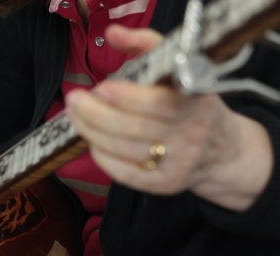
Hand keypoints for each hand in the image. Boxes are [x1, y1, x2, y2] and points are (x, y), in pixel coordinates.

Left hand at [65, 25, 272, 211]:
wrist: (221, 148)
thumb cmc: (189, 102)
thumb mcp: (178, 69)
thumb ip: (146, 45)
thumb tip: (113, 32)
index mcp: (195, 100)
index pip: (159, 103)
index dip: (127, 97)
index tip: (102, 88)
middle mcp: (190, 133)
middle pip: (133, 128)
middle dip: (95, 114)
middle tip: (75, 100)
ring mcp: (178, 162)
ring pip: (125, 150)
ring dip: (91, 132)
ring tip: (76, 115)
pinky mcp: (165, 183)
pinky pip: (125, 174)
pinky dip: (103, 157)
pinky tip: (93, 142)